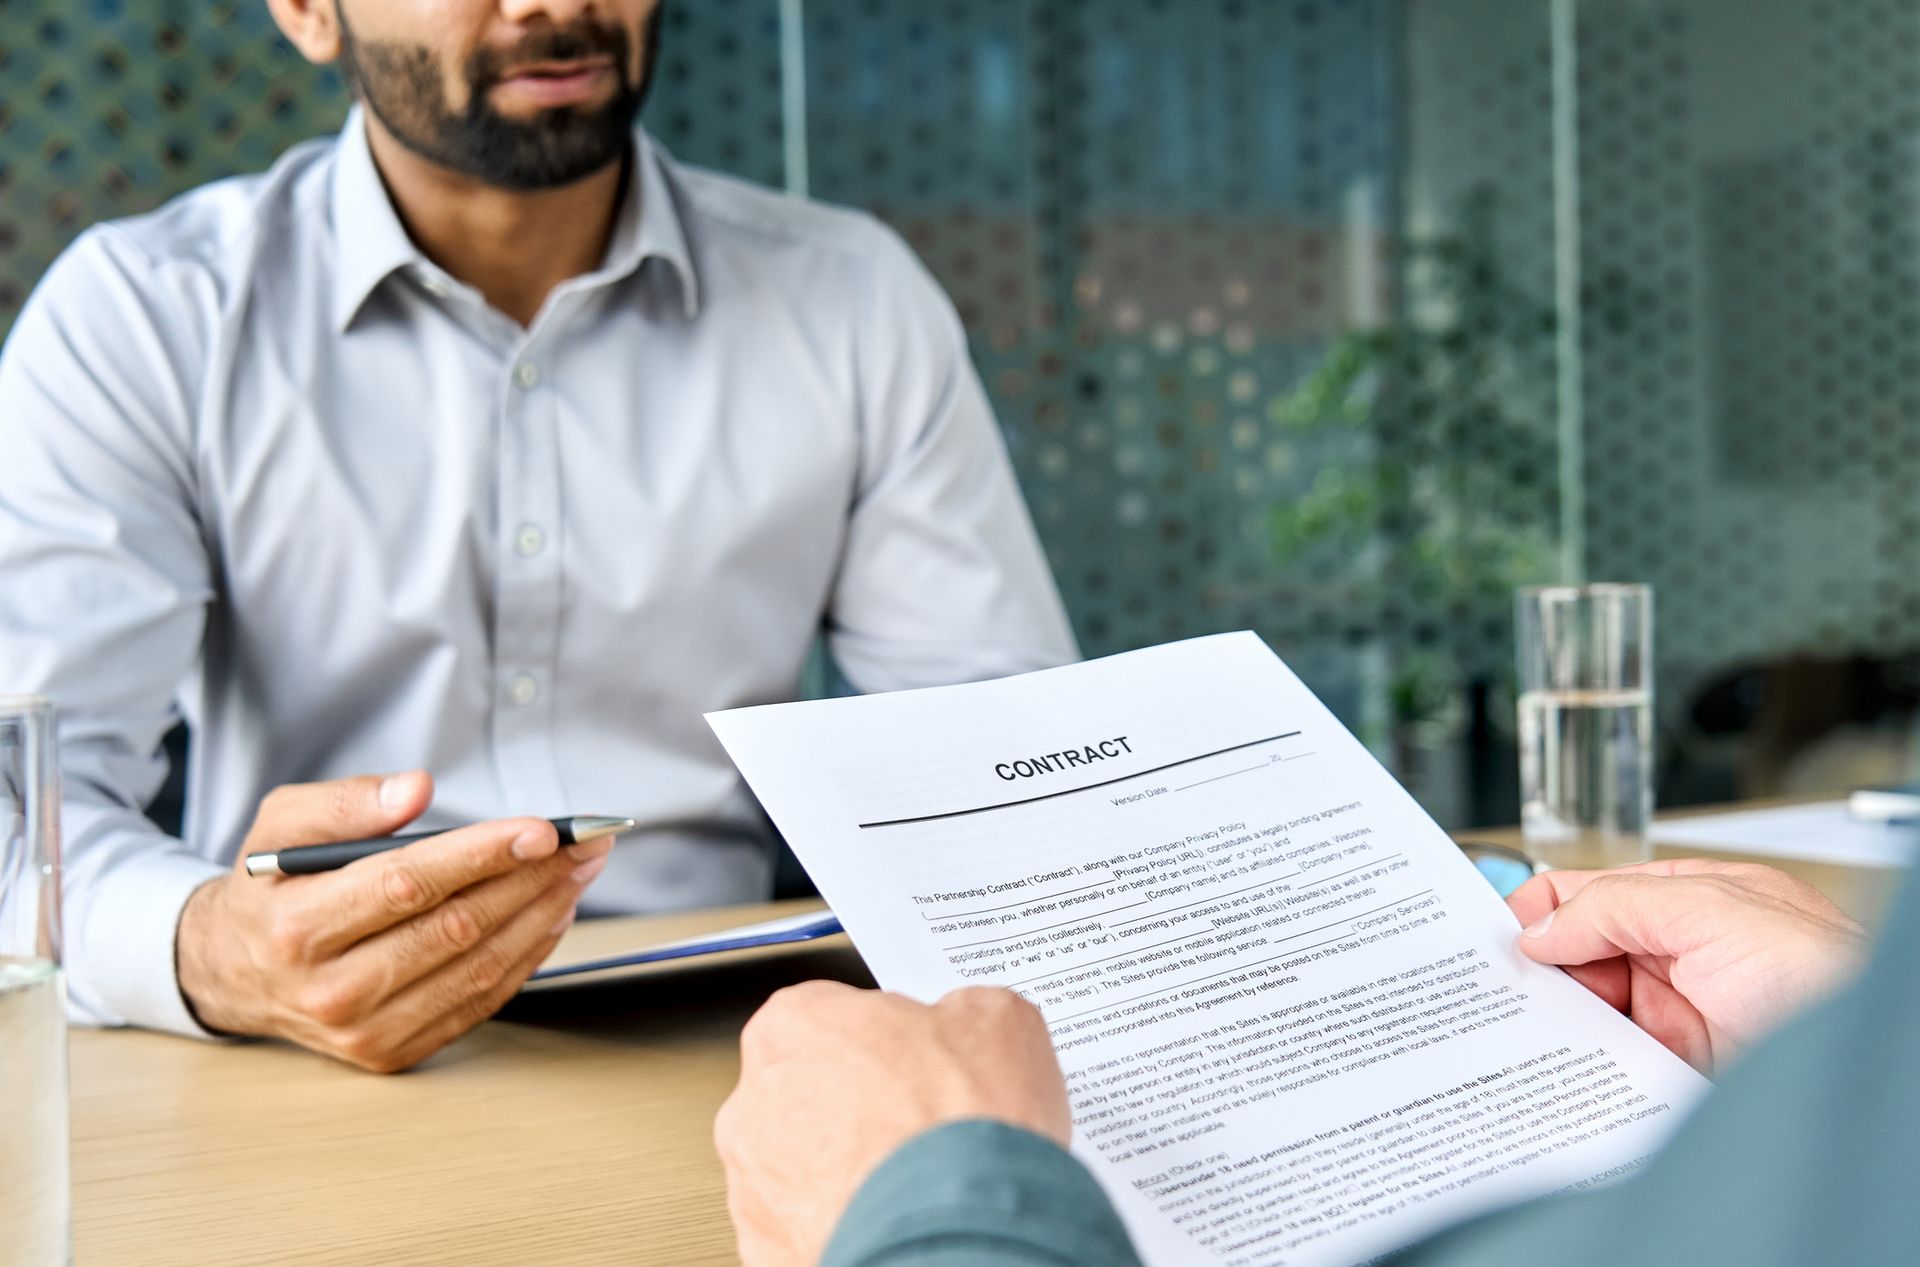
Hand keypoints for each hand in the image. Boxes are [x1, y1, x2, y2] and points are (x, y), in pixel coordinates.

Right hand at [176, 770, 610, 1071]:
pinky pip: (478, 1002)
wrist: (233, 973)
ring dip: (542, 915)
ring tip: (578, 872)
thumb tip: (416, 789)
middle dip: (531, 879)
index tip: (541, 829)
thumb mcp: (281, 826)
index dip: (481, 854)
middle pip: (455, 927)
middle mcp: (330, 990)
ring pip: (477, 968)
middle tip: (582, 842)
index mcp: (297, 928)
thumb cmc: (269, 889)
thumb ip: (346, 803)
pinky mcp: (393, 1053)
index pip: (407, 885)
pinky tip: (551, 914)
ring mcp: (365, 1031)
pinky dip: (526, 956)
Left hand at [715, 983, 1069, 1266]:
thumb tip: (968, 1023)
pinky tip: (896, 1220)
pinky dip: (844, 1222)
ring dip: (849, 1167)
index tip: (923, 1058)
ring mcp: (753, 1181)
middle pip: (811, 1088)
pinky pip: (805, 1223)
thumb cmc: (963, 1131)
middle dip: (862, 1105)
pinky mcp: (765, 1246)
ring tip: (916, 1182)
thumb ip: (962, 1008)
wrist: (960, 1238)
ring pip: (802, 1163)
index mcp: (796, 1024)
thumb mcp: (998, 1022)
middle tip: (924, 1124)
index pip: (834, 1013)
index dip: (889, 1037)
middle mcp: (756, 1100)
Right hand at [1507, 859, 1867, 1074]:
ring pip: (1588, 1012)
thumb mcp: (1712, 910)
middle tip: (1491, 983)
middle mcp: (1684, 956)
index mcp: (1693, 898)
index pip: (1595, 892)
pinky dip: (1576, 1066)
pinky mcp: (1677, 1074)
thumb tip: (1539, 928)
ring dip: (1551, 1019)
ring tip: (1509, 1024)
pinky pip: (1610, 1066)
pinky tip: (1550, 1064)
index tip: (1494, 932)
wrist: (1862, 1076)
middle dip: (1538, 966)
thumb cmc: (1825, 981)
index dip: (1541, 906)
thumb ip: (1617, 905)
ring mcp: (1681, 1018)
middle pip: (1581, 954)